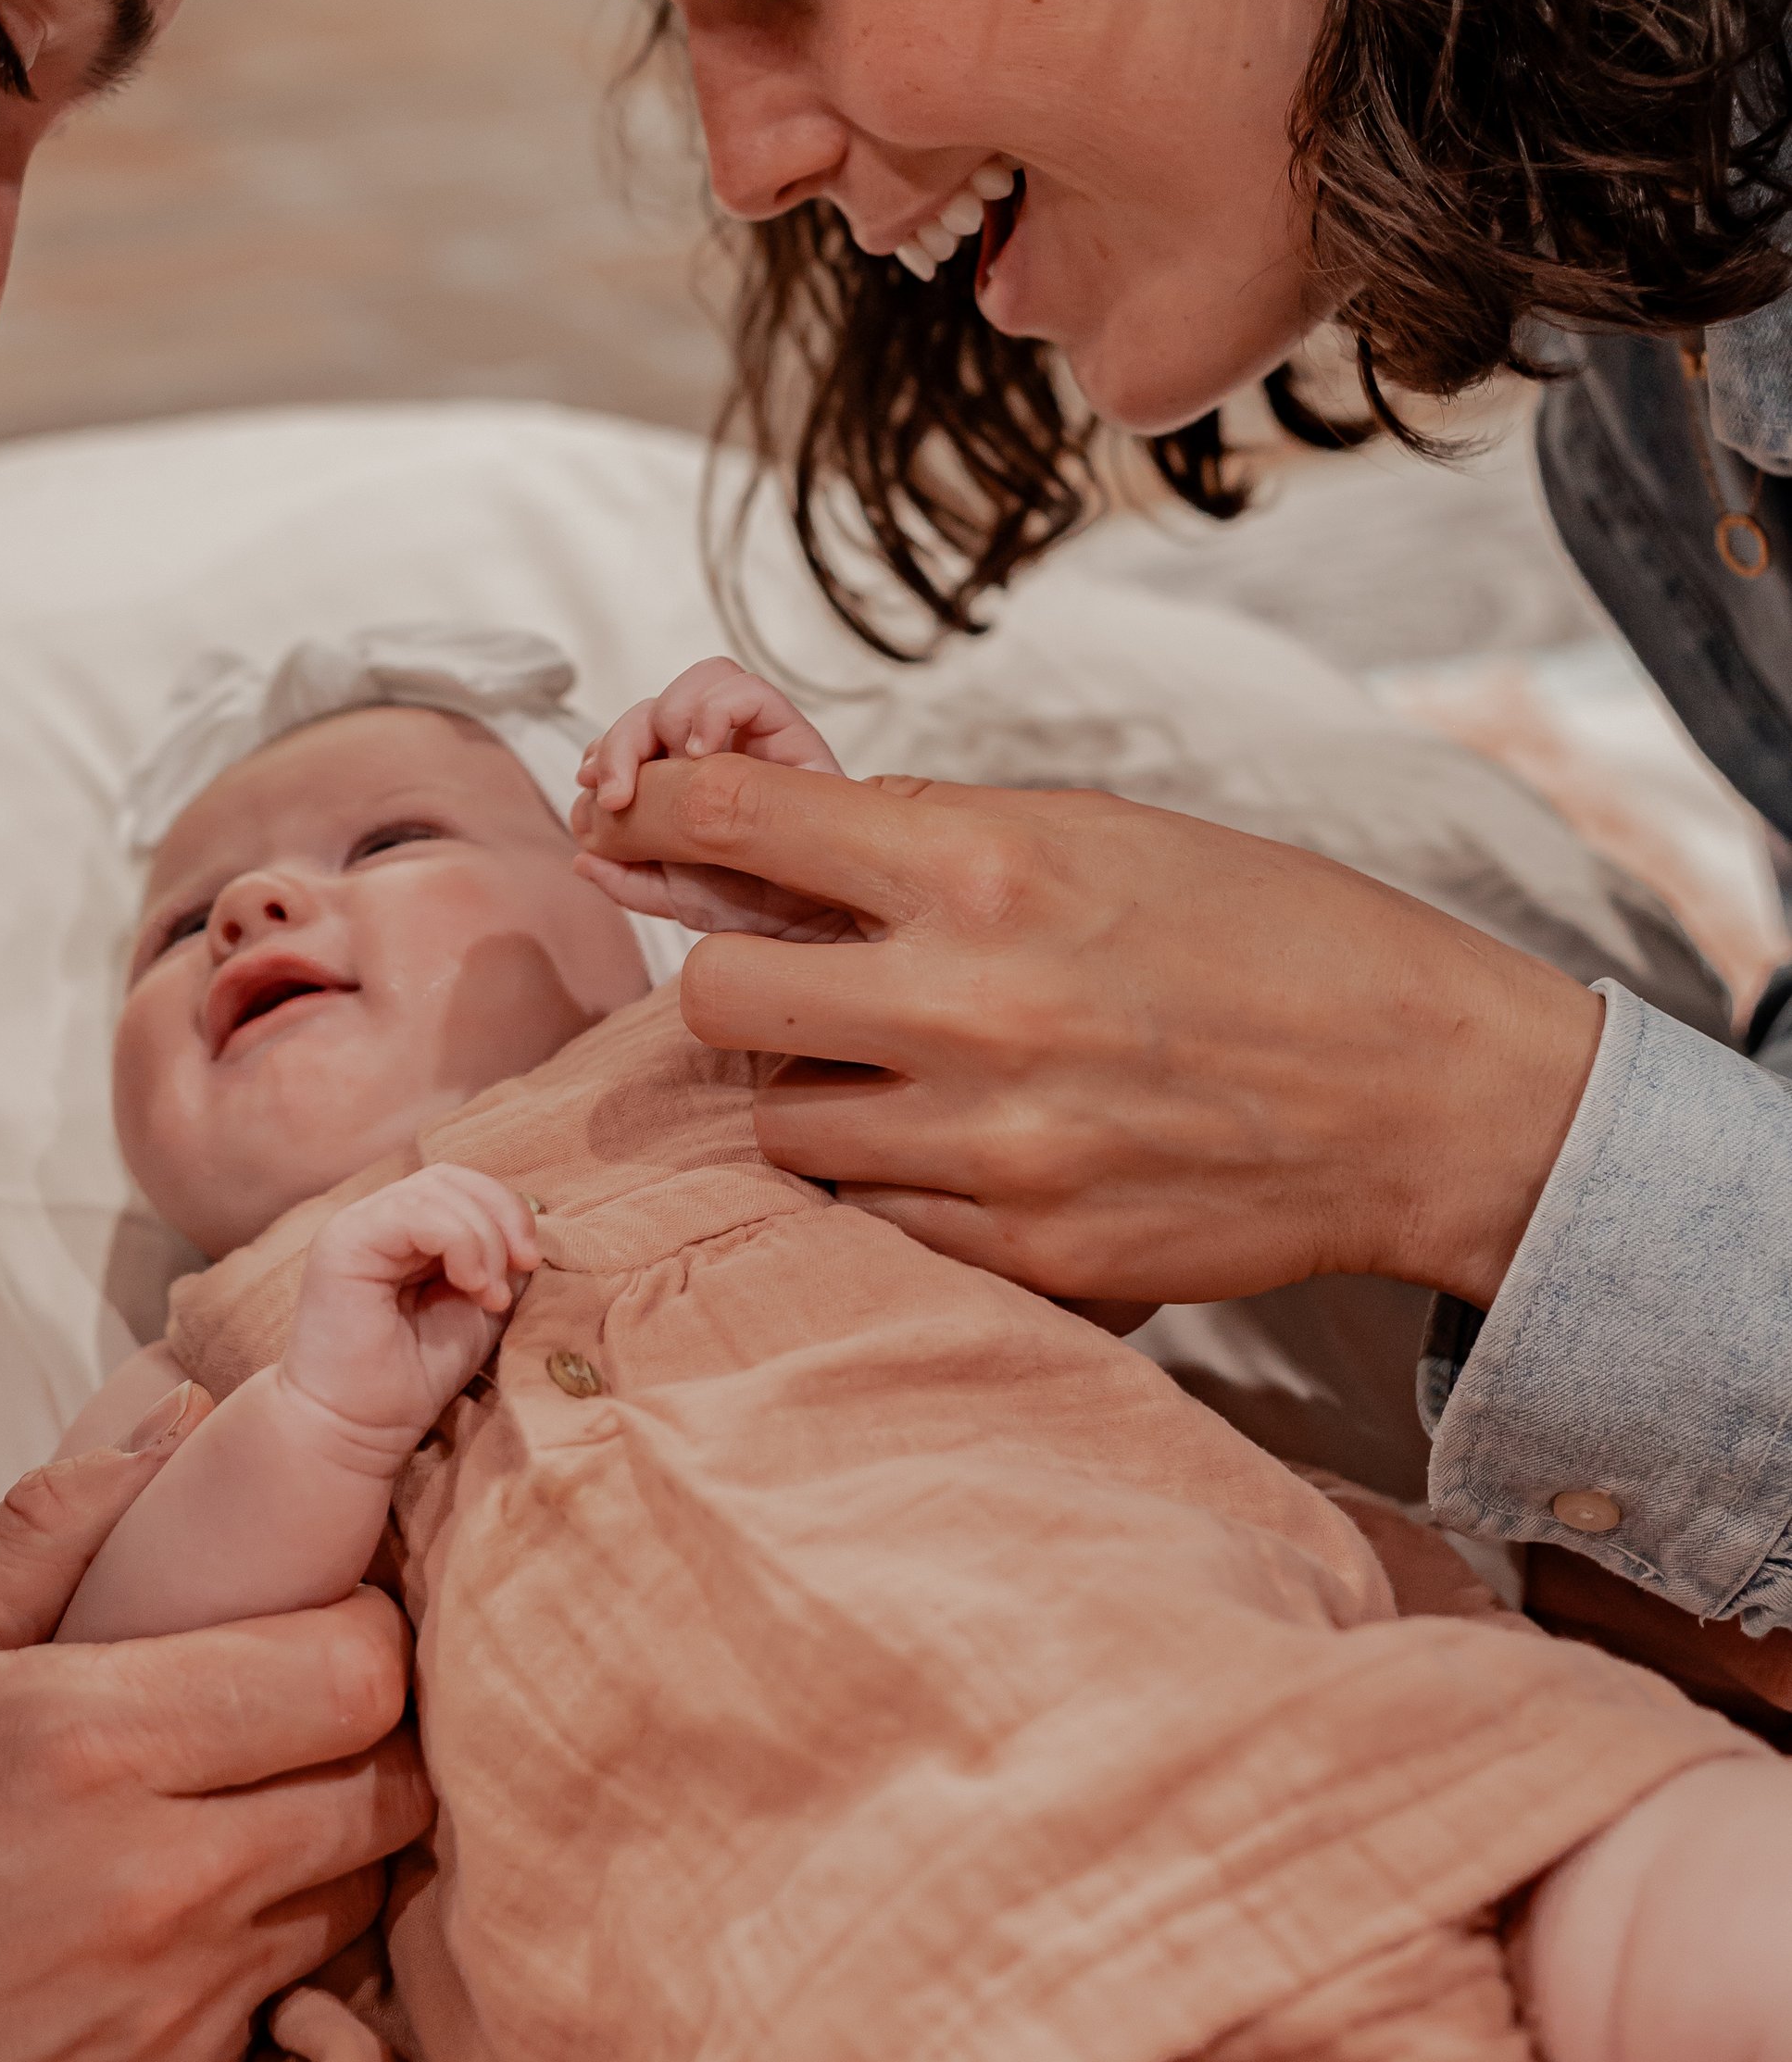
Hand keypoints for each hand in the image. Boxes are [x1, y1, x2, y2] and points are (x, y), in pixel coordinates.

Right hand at [0, 1429, 429, 2061]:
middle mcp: (161, 1878)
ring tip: (249, 1807)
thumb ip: (56, 1526)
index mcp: (95, 1740)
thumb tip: (186, 1420)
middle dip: (375, 1736)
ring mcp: (176, 2005)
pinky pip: (288, 1996)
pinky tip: (187, 1918)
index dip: (367, 1631)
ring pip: (357, 1894)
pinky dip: (267, 1946)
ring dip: (329, 1845)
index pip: (355, 1671)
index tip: (327, 1616)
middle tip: (308, 1712)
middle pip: (392, 1787)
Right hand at [282, 1165, 539, 1464]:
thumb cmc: (412, 1379)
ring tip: (488, 1293)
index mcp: (403, 1232)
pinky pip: (413, 1212)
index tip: (529, 1263)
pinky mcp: (343, 1242)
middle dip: (501, 1215)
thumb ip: (497, 1265)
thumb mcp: (475, 1310)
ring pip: (436, 1189)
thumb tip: (526, 1235)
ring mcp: (355, 1226)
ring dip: (483, 1237)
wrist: (356, 1431)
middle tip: (521, 1267)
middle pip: (450, 1177)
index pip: (460, 1186)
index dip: (505, 1210)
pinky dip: (458, 1240)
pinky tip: (468, 1284)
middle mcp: (375, 1220)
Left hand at [573, 655, 854, 940]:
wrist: (828, 931)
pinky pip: (752, 693)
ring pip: (704, 681)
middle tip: (613, 792)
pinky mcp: (797, 740)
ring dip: (668, 715)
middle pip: (661, 705)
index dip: (606, 751)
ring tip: (672, 769)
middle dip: (623, 739)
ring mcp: (761, 743)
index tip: (590, 789)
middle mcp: (725, 756)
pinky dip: (716, 707)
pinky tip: (703, 751)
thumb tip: (582, 853)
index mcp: (691, 787)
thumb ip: (630, 878)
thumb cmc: (764, 915)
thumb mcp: (681, 900)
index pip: (640, 737)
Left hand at [579, 756, 1602, 1309]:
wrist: (1425, 1093)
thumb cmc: (1268, 933)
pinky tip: (976, 1142)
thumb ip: (928, 837)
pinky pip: (874, 1215)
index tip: (637, 822)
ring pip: (780, 1126)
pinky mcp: (1025, 1250)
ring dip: (816, 1092)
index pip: (734, 820)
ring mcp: (990, 1143)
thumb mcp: (1100, 831)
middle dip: (740, 982)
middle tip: (806, 981)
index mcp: (986, 863)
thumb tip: (760, 843)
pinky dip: (893, 1181)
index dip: (658, 811)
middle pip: (712, 999)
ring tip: (911, 1067)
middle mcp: (968, 1004)